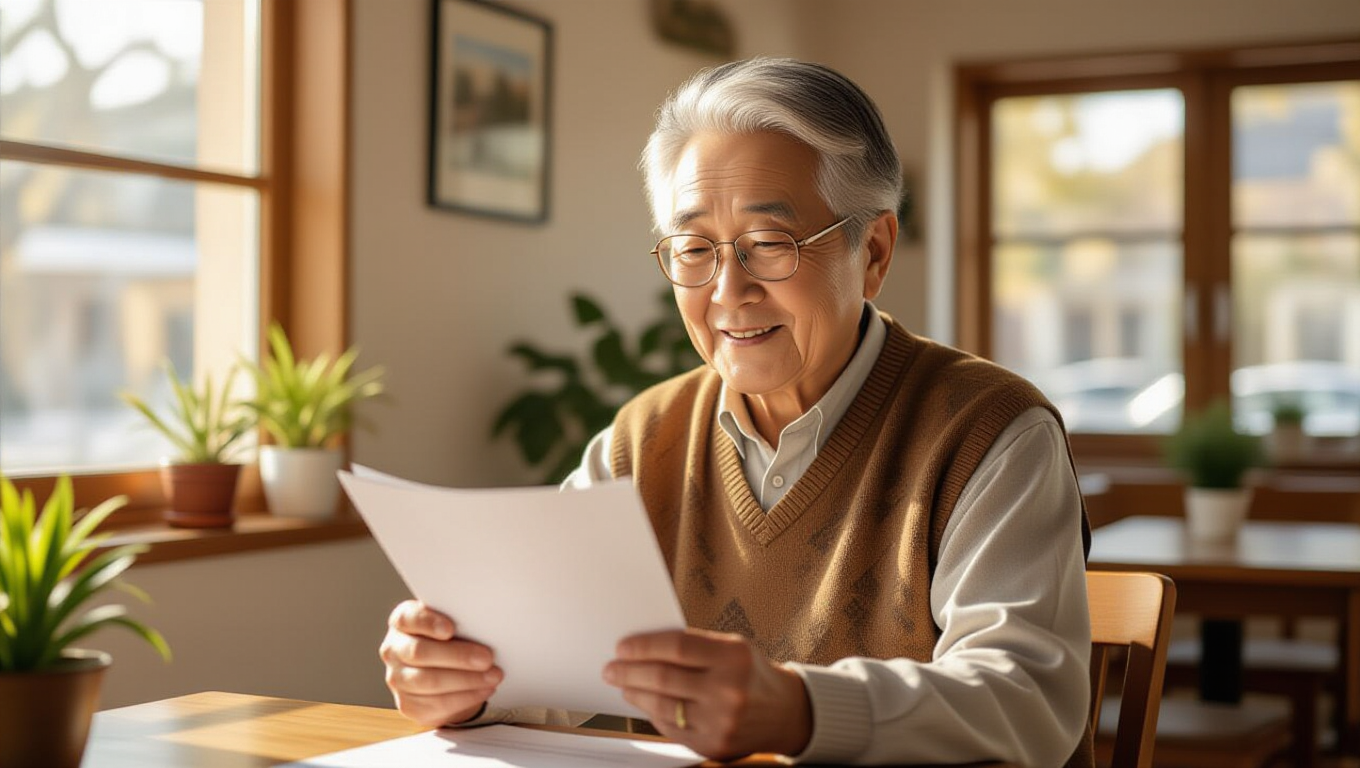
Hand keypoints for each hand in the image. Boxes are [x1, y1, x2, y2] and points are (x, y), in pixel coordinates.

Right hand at [379, 600, 502, 726]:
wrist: (446, 673)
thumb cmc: (452, 640)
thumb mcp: (454, 623)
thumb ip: (460, 619)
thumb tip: (484, 621)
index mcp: (402, 622)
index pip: (408, 618)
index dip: (428, 623)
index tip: (450, 629)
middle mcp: (394, 650)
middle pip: (419, 652)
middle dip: (457, 656)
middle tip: (487, 658)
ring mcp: (397, 679)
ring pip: (429, 681)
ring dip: (466, 680)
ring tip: (493, 675)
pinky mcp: (408, 705)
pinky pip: (437, 704)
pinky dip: (466, 697)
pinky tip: (484, 689)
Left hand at [602, 628, 811, 759]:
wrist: (785, 713)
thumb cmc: (751, 673)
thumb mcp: (732, 647)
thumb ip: (693, 646)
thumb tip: (643, 648)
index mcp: (733, 657)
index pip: (676, 647)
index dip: (643, 646)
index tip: (622, 647)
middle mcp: (728, 690)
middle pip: (663, 678)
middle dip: (628, 672)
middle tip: (612, 668)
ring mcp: (720, 721)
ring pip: (661, 706)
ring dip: (634, 694)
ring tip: (624, 685)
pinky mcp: (713, 745)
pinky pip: (670, 728)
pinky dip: (652, 714)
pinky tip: (645, 704)